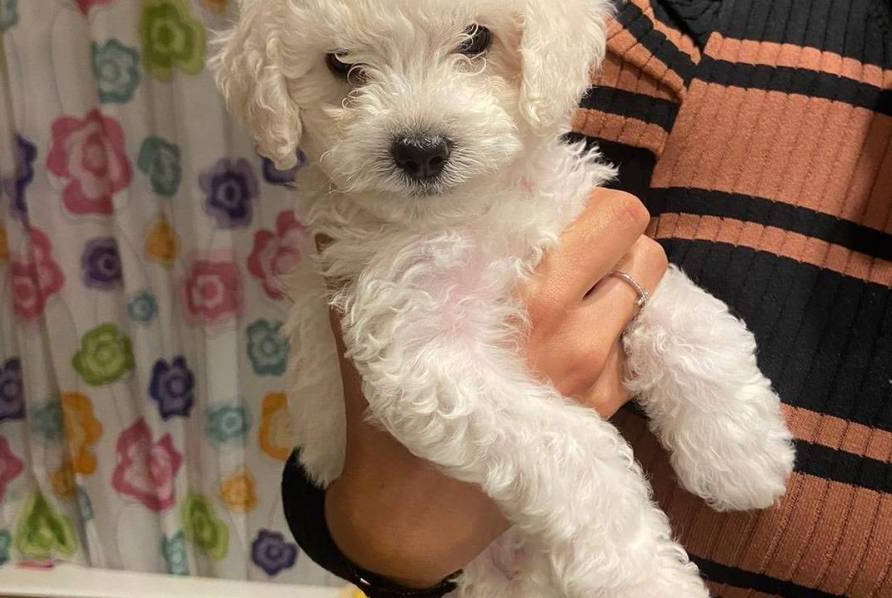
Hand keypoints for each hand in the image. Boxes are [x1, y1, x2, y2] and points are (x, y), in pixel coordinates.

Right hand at [323, 189, 667, 587]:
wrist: (412, 512)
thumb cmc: (387, 411)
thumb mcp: (367, 324)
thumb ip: (365, 255)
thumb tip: (355, 196)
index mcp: (524, 298)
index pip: (607, 216)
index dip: (583, 202)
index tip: (552, 212)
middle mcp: (573, 332)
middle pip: (640, 243)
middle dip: (610, 235)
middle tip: (570, 246)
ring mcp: (595, 374)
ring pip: (647, 290)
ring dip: (617, 281)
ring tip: (572, 292)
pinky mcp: (603, 410)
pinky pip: (631, 343)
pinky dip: (612, 329)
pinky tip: (569, 340)